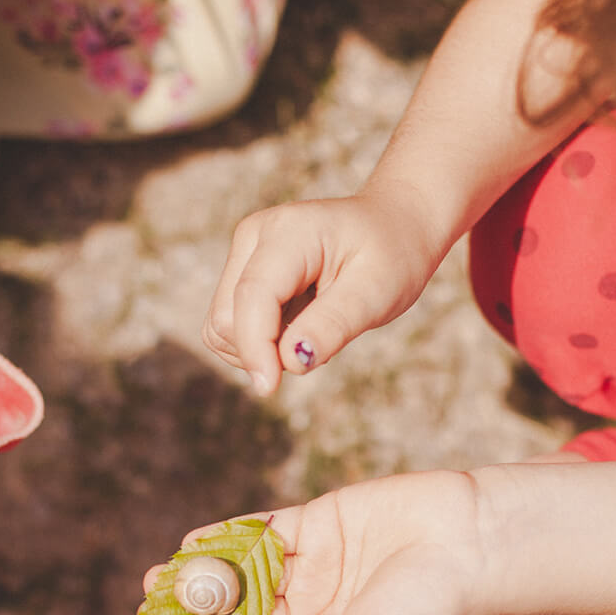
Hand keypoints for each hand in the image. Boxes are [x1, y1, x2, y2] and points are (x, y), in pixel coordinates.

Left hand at [146, 470, 489, 614]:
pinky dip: (227, 536)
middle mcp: (315, 608)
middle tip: (150, 611)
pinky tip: (193, 544)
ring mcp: (314, 564)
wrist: (474, 541)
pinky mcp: (318, 521)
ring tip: (159, 580)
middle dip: (196, 614)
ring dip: (203, 576)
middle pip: (242, 613)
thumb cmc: (432, 609)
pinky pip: (262, 531)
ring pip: (245, 572)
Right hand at [205, 188, 443, 395]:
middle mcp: (254, 236)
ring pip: (221, 326)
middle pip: (225, 317)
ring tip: (314, 330)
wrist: (394, 225)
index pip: (252, 297)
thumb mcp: (377, 293)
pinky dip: (260, 341)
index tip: (270, 389)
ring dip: (260, 348)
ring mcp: (245, 251)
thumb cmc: (391, 256)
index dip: (255, 347)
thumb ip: (332, 325)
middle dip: (261, 351)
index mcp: (289, 232)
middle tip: (320, 347)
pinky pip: (231, 324)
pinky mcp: (243, 270)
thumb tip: (290, 361)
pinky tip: (300, 326)